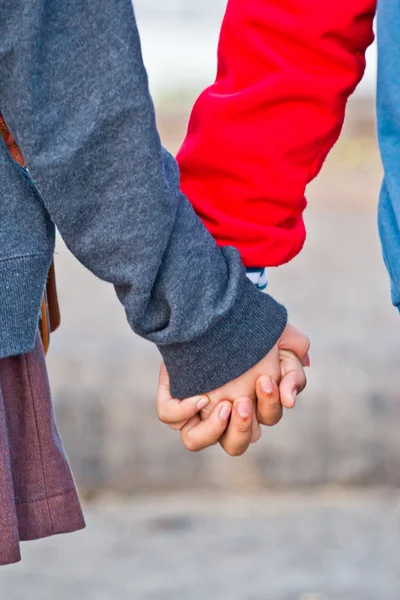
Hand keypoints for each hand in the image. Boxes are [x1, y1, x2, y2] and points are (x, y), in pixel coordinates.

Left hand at [156, 323, 309, 455]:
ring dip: (213, 429)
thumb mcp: (280, 339)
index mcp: (252, 404)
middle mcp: (222, 413)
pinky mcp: (173, 392)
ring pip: (195, 440)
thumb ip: (292, 368)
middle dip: (241, 427)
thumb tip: (289, 400)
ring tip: (223, 404)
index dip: (268, 405)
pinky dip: (181, 410)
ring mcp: (195, 407)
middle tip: (242, 401)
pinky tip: (197, 395)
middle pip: (235, 445)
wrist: (216, 304)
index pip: (266, 419)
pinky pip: (170, 415)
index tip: (264, 379)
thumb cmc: (250, 325)